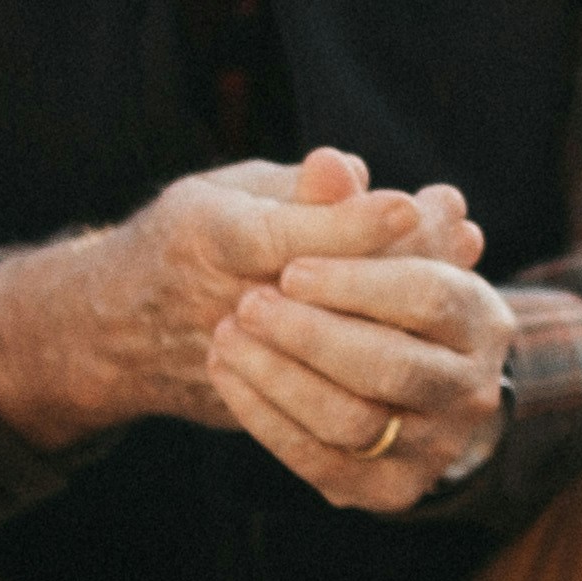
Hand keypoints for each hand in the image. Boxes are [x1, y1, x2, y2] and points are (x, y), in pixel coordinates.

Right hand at [0, 148, 450, 449]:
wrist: (124, 332)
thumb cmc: (190, 240)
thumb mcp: (225, 192)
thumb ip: (293, 188)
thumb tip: (352, 169)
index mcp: (206, 237)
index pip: (286, 236)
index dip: (354, 223)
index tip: (416, 202)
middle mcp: (218, 305)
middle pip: (322, 304)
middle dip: (399, 272)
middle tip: (457, 236)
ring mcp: (240, 367)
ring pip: (336, 372)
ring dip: (403, 326)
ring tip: (451, 282)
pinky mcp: (257, 411)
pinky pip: (328, 411)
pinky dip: (386, 370)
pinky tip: (431, 331)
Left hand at [208, 205, 516, 514]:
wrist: (354, 368)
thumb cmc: (350, 284)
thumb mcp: (343, 234)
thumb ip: (337, 203)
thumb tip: (331, 164)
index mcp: (481, 316)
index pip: (430, 296)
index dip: (357, 282)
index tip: (289, 267)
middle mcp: (475, 387)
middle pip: (393, 366)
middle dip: (311, 335)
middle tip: (247, 304)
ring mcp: (436, 445)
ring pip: (354, 421)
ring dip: (280, 378)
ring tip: (225, 337)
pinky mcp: (391, 488)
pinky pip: (323, 463)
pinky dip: (266, 419)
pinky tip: (227, 374)